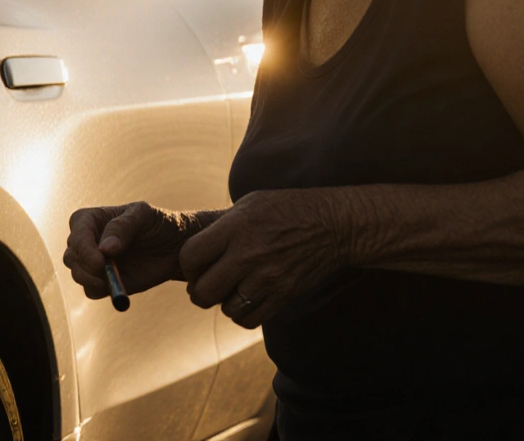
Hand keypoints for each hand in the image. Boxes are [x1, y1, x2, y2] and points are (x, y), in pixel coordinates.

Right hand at [63, 202, 217, 301]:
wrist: (175, 246)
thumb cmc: (157, 223)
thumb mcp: (143, 215)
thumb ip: (123, 227)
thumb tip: (104, 249)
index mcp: (89, 220)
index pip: (76, 235)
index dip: (84, 250)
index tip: (101, 262)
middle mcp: (86, 242)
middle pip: (71, 258)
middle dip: (86, 268)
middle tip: (106, 273)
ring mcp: (93, 263)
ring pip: (78, 275)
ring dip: (92, 281)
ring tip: (115, 279)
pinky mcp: (104, 282)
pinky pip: (91, 291)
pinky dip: (102, 291)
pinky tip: (118, 286)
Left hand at [179, 189, 349, 328]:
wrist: (335, 224)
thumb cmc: (288, 208)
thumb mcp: (249, 204)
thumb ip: (220, 227)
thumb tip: (195, 248)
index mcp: (235, 228)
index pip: (190, 257)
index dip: (187, 264)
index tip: (195, 262)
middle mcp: (248, 255)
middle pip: (204, 291)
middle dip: (198, 290)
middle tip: (206, 283)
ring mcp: (268, 279)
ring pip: (226, 309)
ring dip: (223, 302)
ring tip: (230, 289)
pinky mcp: (284, 295)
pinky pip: (249, 319)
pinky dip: (242, 314)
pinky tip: (246, 298)